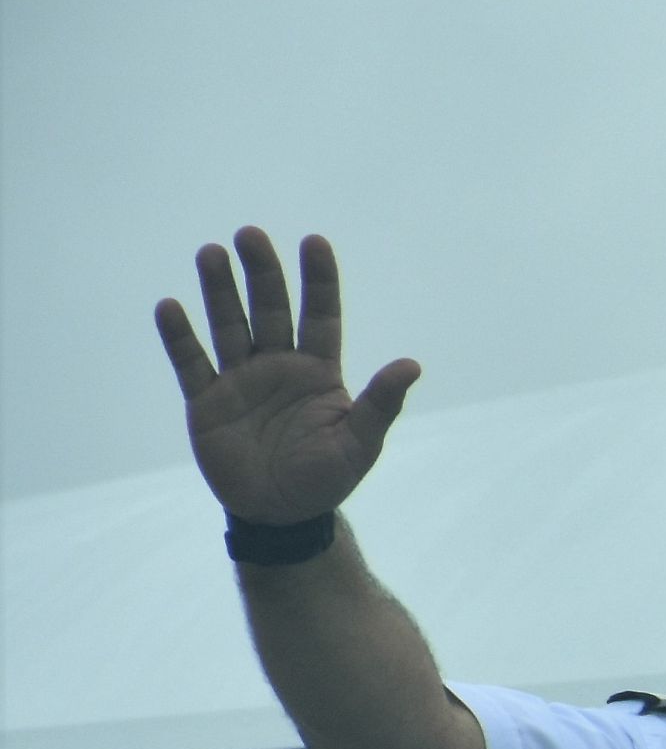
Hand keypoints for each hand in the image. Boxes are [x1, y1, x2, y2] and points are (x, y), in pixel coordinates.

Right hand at [153, 229, 420, 526]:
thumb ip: (381, 404)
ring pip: (229, 325)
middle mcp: (278, 366)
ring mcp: (240, 380)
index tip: (314, 242)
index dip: (319, 281)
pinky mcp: (207, 401)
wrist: (280, 514)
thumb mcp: (360, 443)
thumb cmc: (326, 478)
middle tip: (250, 234)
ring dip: (219, 291)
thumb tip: (412, 364)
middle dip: (261, 273)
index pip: (321, 316)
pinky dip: (181, 337)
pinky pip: (192, 363)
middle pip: (270, 310)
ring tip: (211, 254)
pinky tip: (171, 307)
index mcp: (318, 372)